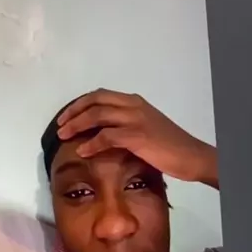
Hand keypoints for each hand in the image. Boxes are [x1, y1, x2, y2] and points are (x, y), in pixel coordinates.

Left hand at [57, 89, 217, 187]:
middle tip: (60, 125)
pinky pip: (106, 136)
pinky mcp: (136, 135)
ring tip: (64, 136)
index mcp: (135, 102)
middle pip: (94, 101)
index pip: (101, 95)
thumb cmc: (171, 147)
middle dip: (73, 112)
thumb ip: (127, 127)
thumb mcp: (147, 129)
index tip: (67, 115)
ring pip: (97, 116)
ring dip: (76, 125)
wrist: (191, 156)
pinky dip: (91, 143)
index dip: (80, 104)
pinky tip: (82, 150)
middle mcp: (133, 105)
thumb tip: (105, 136)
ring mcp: (134, 119)